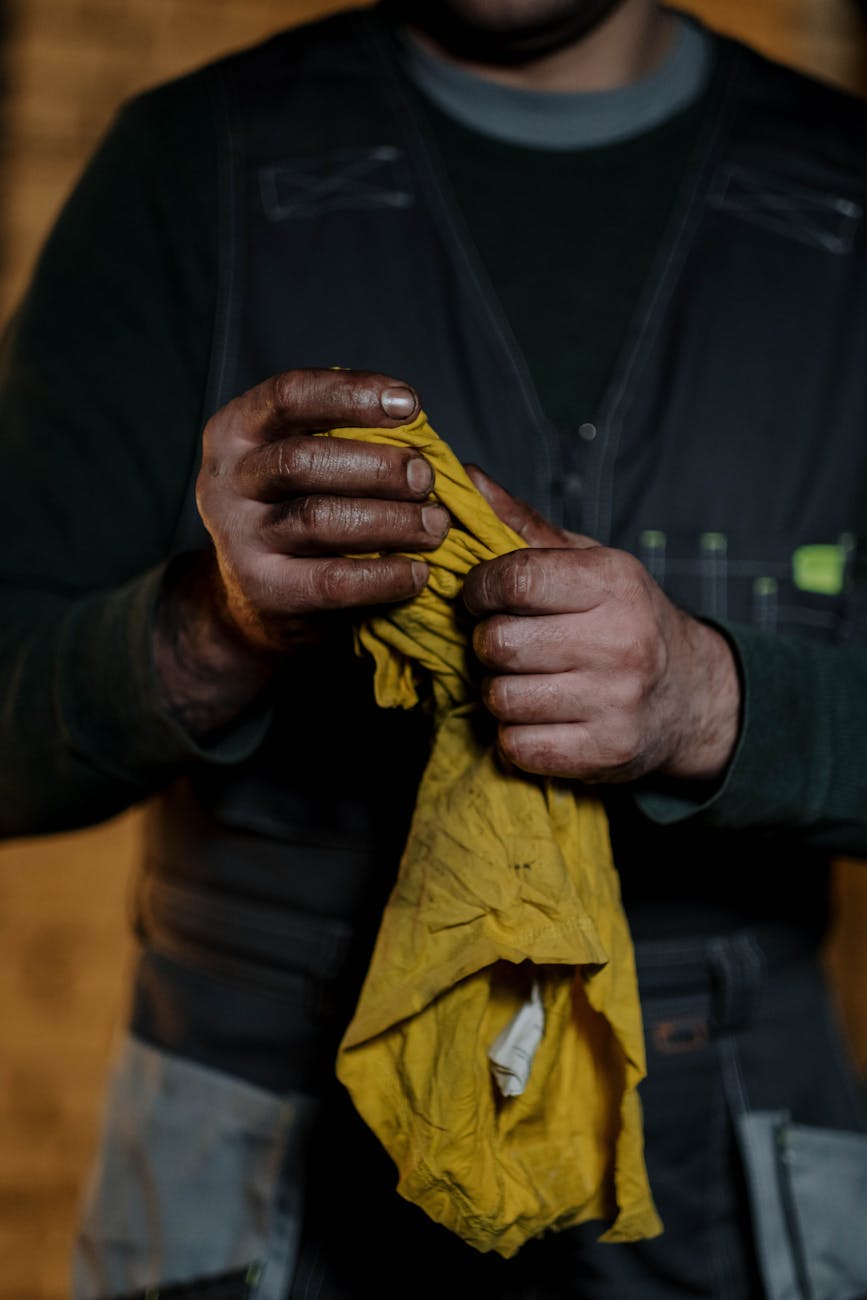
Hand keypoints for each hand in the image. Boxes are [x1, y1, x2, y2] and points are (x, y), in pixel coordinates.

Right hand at [154, 368, 446, 736]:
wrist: (259, 598)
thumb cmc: (305, 511)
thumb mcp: (319, 467)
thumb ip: (368, 445)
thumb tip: (457, 465)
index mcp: (238, 429)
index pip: (289, 395)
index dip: (352, 394)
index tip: (411, 406)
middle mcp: (226, 479)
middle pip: (303, 459)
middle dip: (377, 465)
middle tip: (426, 478)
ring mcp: (237, 537)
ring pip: (316, 518)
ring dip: (389, 519)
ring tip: (435, 526)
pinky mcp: (263, 590)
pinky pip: (331, 581)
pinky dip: (383, 576)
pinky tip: (417, 572)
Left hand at [462, 468, 740, 784]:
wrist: (690, 695)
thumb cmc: (622, 619)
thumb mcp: (587, 563)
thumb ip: (522, 526)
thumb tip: (465, 476)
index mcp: (614, 582)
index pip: (515, 578)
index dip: (479, 589)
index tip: (480, 596)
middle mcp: (622, 641)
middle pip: (499, 643)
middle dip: (489, 644)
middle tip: (508, 643)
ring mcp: (616, 701)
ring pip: (501, 698)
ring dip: (500, 692)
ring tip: (526, 680)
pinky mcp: (606, 752)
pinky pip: (517, 746)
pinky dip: (516, 735)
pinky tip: (540, 716)